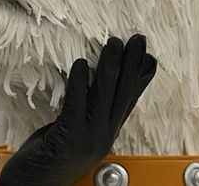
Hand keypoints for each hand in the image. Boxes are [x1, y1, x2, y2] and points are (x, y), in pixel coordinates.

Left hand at [0, 34, 156, 185]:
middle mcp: (102, 136)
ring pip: (103, 97)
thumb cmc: (47, 160)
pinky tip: (81, 64)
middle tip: (138, 39)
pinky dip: (80, 83)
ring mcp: (87, 139)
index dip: (140, 79)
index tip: (150, 57)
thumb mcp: (71, 133)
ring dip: (109, 67)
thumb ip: (83, 113)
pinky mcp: (68, 140)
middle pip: (121, 94)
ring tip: (113, 42)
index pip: (128, 101)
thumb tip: (89, 86)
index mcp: (105, 134)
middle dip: (131, 64)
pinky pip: (76, 106)